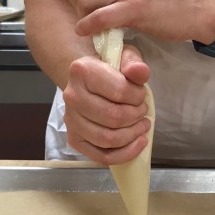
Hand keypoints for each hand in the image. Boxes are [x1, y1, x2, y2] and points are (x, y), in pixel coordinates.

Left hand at [51, 0, 214, 43]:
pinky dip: (89, 27)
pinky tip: (90, 32)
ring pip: (83, 1)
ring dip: (84, 18)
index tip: (86, 5)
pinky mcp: (135, 7)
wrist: (189, 8)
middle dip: (77, 7)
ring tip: (96, 25)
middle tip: (91, 18)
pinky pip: (98, 17)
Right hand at [63, 44, 151, 164]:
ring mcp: (71, 121)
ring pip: (108, 139)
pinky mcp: (74, 140)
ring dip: (132, 135)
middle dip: (136, 117)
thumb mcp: (124, 57)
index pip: (120, 91)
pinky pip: (102, 156)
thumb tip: (140, 72)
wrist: (88, 81)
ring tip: (142, 126)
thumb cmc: (110, 70)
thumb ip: (134, 63)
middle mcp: (72, 97)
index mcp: (82, 71)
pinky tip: (138, 143)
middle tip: (143, 112)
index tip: (142, 95)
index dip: (138, 97)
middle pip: (113, 118)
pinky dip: (125, 154)